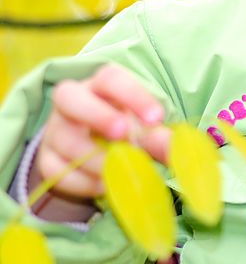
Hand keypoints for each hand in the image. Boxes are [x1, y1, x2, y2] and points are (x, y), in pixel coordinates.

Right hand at [31, 64, 169, 220]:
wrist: (96, 149)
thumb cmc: (127, 127)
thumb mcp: (145, 128)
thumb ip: (161, 138)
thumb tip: (180, 152)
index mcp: (101, 85)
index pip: (111, 79)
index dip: (134, 96)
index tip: (156, 118)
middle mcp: (71, 102)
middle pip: (68, 96)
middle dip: (98, 115)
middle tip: (124, 134)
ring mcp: (55, 130)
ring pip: (64, 139)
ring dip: (97, 157)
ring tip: (124, 168)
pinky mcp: (47, 160)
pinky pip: (58, 171)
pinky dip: (84, 182)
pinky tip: (106, 184)